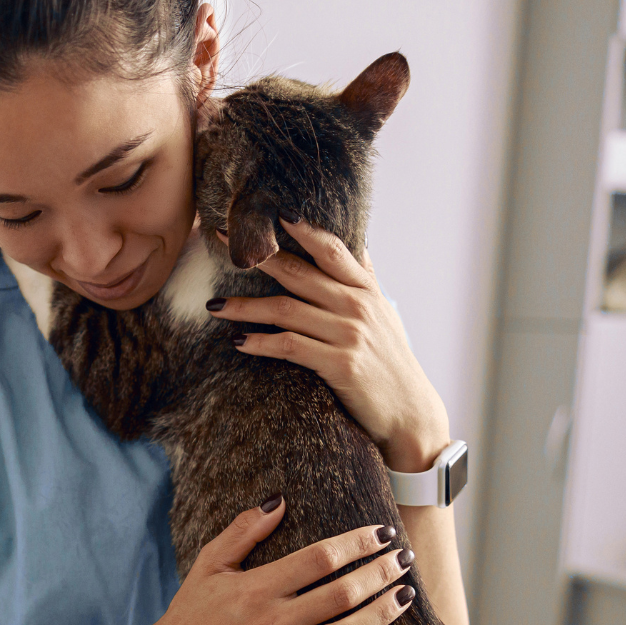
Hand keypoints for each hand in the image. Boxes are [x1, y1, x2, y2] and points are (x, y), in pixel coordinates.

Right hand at [138, 497, 414, 624]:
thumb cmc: (191, 611)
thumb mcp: (208, 564)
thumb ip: (242, 530)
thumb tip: (280, 500)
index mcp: (254, 588)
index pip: (318, 559)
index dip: (356, 543)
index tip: (383, 533)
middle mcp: (268, 623)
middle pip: (340, 594)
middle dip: (379, 574)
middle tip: (404, 559)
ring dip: (380, 615)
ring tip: (404, 595)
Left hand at [207, 219, 452, 471]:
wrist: (410, 413)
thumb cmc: (391, 362)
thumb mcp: (385, 314)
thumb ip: (366, 279)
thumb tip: (358, 244)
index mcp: (366, 289)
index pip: (331, 247)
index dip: (300, 227)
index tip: (267, 210)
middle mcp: (358, 305)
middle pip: (298, 272)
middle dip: (257, 256)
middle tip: (221, 240)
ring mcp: (349, 334)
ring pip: (286, 309)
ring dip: (245, 306)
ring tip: (215, 306)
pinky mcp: (340, 364)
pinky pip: (290, 346)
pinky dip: (261, 342)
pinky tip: (239, 342)